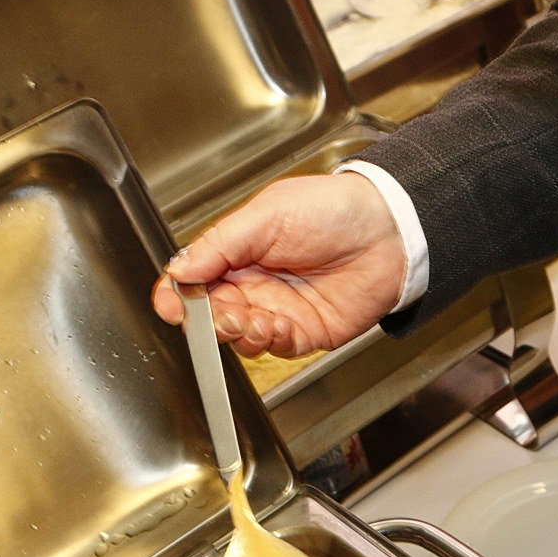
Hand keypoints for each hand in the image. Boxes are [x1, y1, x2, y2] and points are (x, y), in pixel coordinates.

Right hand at [151, 172, 406, 358]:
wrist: (388, 229)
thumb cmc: (333, 209)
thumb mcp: (266, 214)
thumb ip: (219, 244)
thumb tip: (180, 267)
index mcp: (238, 252)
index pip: (195, 280)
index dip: (178, 294)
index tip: (170, 303)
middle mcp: (254, 284)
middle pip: (212, 313)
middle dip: (206, 318)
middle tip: (213, 311)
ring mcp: (278, 310)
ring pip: (238, 335)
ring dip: (235, 331)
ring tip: (244, 317)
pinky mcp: (304, 331)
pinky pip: (274, 347)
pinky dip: (265, 340)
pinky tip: (270, 325)